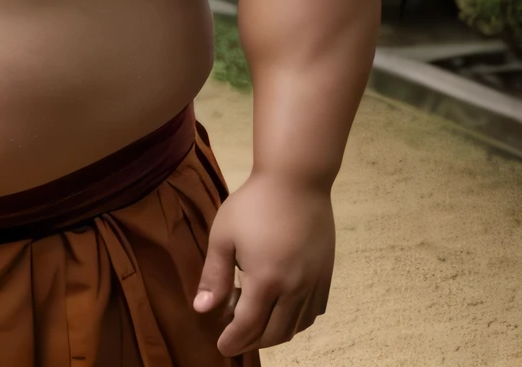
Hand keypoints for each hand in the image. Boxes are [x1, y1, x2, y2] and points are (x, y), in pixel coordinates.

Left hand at [194, 173, 334, 356]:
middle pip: (275, 332)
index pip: (249, 326)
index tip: (222, 347)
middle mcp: (295, 289)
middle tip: (235, 335)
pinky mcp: (326, 276)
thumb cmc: (253, 205)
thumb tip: (202, 310)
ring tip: (255, 319)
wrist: (296, 182)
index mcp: (266, 280)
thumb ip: (214, 276)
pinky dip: (297, 320)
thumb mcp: (223, 237)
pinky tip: (282, 309)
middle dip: (253, 340)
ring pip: (297, 326)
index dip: (234, 340)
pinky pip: (313, 312)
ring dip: (275, 332)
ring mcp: (314, 283)